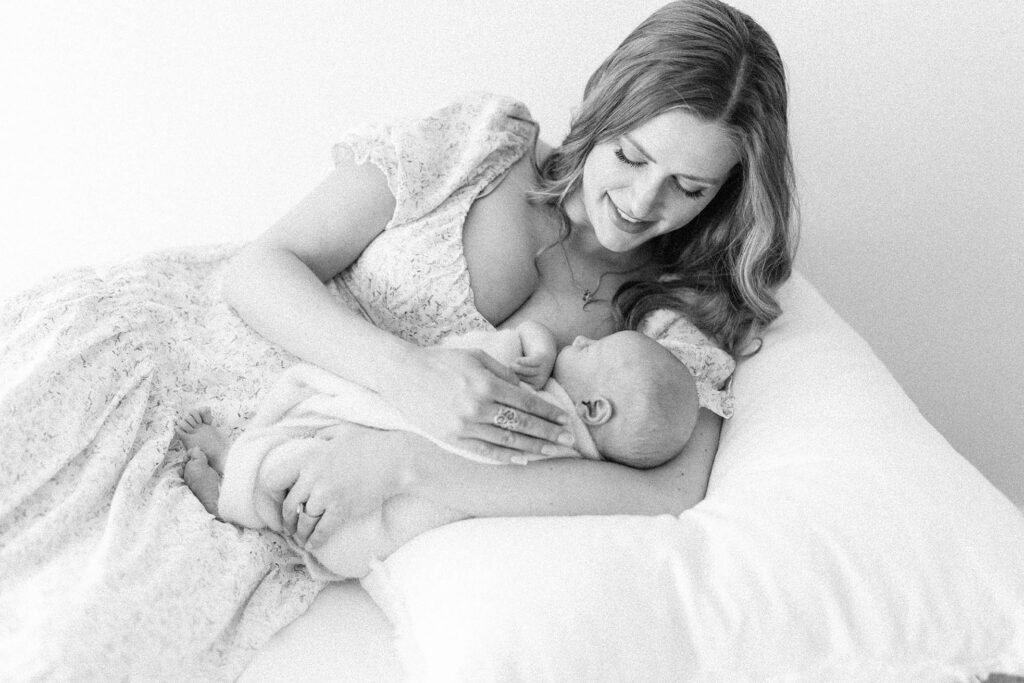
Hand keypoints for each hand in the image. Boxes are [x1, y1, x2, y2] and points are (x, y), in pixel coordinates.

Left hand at [258, 425, 407, 548]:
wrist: (395, 459)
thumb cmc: (371, 443)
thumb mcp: (342, 430)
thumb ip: (323, 435)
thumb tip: (314, 439)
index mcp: (309, 458)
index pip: (274, 479)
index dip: (273, 493)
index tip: (279, 499)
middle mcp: (313, 478)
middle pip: (288, 505)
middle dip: (287, 519)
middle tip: (289, 525)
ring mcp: (327, 495)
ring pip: (303, 521)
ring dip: (300, 533)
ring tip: (301, 537)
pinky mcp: (342, 510)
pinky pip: (321, 531)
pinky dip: (315, 540)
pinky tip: (313, 544)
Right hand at [386, 346, 575, 463]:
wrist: (401, 374)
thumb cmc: (442, 361)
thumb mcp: (476, 357)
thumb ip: (503, 373)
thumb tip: (526, 391)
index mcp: (486, 384)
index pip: (527, 402)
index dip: (549, 413)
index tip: (565, 420)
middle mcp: (478, 407)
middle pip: (523, 424)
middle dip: (549, 433)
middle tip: (569, 441)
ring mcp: (464, 425)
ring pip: (507, 441)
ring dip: (534, 448)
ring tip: (553, 453)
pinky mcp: (452, 438)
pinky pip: (485, 451)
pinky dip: (506, 456)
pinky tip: (523, 459)